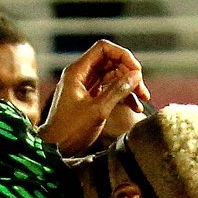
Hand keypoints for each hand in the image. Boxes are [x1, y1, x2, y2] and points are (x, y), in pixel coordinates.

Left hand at [41, 40, 150, 155]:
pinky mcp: (89, 97)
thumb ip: (117, 90)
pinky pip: (109, 89)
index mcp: (77, 72)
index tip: (137, 71)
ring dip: (129, 86)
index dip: (123, 56)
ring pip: (112, 76)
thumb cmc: (71, 130)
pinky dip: (122, 95)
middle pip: (111, 62)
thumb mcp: (98, 110)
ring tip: (143, 100)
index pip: (103, 49)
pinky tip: (134, 107)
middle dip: (129, 73)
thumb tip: (136, 75)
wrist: (55, 148)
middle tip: (142, 90)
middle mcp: (80, 75)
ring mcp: (85, 86)